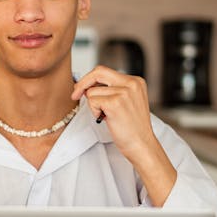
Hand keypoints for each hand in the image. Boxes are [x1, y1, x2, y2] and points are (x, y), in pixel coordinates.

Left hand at [71, 66, 176, 204]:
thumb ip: (112, 90)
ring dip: (94, 105)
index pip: (105, 71)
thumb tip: (88, 86)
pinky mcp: (115, 103)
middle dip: (83, 83)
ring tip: (107, 116)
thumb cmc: (133, 128)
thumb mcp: (127, 102)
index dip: (90, 79)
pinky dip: (94, 111)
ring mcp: (124, 92)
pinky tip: (106, 119)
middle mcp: (131, 83)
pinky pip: (92, 101)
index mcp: (135, 81)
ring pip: (92, 91)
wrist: (141, 145)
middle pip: (98, 72)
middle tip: (75, 95)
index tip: (81, 88)